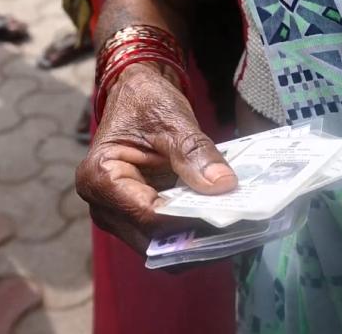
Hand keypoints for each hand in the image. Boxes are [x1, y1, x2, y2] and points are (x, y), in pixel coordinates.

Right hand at [75, 63, 236, 252]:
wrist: (136, 96)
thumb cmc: (146, 102)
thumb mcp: (173, 120)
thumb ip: (196, 153)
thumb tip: (223, 186)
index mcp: (101, 178)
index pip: (149, 214)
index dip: (189, 220)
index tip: (229, 218)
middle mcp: (103, 205)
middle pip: (153, 238)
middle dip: (196, 237)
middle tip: (241, 230)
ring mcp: (118, 215)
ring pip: (160, 245)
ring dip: (196, 241)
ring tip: (237, 230)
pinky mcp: (136, 217)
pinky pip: (165, 235)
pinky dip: (191, 232)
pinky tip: (221, 224)